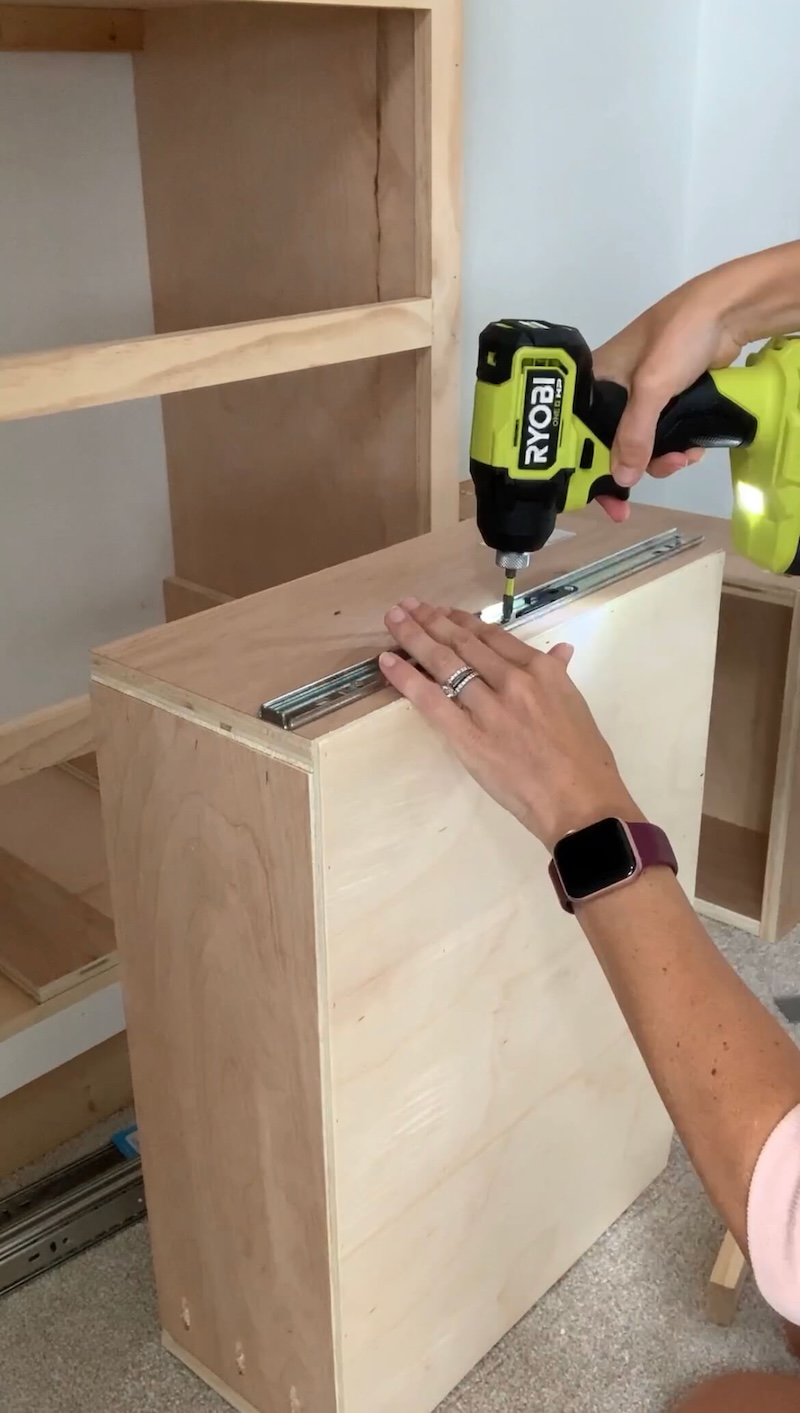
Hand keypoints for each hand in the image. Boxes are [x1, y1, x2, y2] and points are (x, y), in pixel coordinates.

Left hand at [379, 598, 639, 850]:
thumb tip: (559, 651)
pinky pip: (430, 700)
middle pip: (463, 642)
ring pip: (444, 662)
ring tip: (394, 619)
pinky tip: (388, 662)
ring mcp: (489, 708)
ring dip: (414, 636)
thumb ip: (559, 674)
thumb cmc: (585, 760)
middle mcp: (513, 680)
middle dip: (431, 620)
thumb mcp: (575, 705)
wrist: (580, 802)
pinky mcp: (468, 737)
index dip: (463, 621)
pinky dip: (406, 678)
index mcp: (541, 670)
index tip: (444, 612)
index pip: (493, 636)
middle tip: (408, 606)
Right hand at [591, 273, 743, 522]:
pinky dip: (679, 447)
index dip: (586, 466)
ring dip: (662, 459)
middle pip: (611, 444)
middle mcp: (614, 392)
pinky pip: (666, 436)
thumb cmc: (677, 338)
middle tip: (643, 486)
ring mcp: (644, 397)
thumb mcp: (651, 388)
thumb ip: (635, 435)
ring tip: (683, 458)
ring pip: (643, 445)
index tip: (602, 498)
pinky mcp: (671, 401)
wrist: (727, 310)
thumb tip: (622, 481)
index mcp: (595, 382)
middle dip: (632, 466)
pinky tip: (694, 449)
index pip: (578, 432)